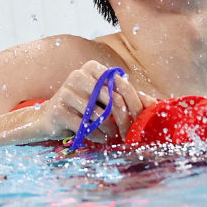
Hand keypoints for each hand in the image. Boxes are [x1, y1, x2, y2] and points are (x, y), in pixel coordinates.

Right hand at [38, 61, 154, 142]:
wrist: (50, 118)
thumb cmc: (85, 106)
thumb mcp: (105, 98)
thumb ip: (129, 97)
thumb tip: (156, 104)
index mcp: (92, 68)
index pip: (121, 85)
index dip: (134, 105)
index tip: (138, 120)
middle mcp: (78, 75)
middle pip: (112, 100)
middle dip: (123, 120)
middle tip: (127, 133)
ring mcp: (65, 91)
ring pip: (99, 115)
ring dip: (110, 130)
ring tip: (113, 135)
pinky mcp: (57, 110)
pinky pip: (84, 126)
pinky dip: (96, 135)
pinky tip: (100, 138)